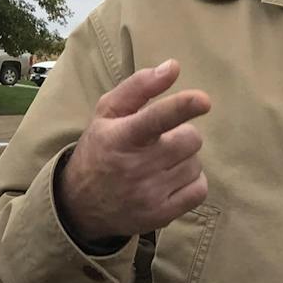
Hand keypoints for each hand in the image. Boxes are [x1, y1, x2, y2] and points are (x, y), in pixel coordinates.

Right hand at [58, 59, 210, 243]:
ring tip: (159, 164)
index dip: (180, 108)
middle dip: (181, 135)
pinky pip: (199, 190)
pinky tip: (170, 180)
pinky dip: (191, 182)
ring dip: (183, 160)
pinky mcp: (162, 215)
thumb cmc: (100, 149)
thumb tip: (173, 67)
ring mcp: (149, 194)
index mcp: (119, 137)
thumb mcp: (107, 113)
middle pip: (190, 140)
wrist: (80, 204)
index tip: (202, 100)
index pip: (154, 119)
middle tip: (160, 142)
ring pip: (195, 164)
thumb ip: (139, 87)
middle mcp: (134, 167)